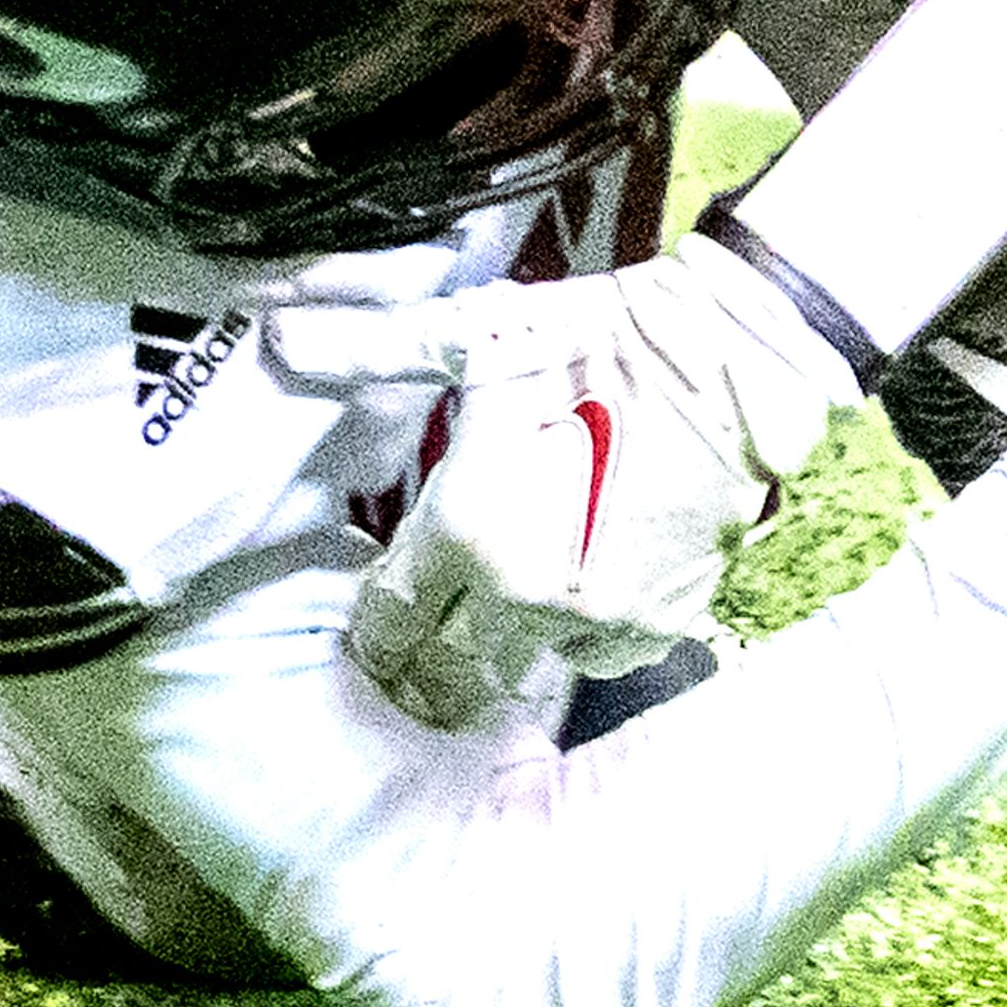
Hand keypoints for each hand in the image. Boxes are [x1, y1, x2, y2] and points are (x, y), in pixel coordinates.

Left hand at [269, 245, 843, 731]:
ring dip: (498, 652)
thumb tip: (275, 334)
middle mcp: (522, 590)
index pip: (390, 619)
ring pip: (519, 670)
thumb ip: (371, 349)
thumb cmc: (596, 338)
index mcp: (466, 526)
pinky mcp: (655, 622)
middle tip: (414, 653)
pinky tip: (567, 598)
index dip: (373, 627)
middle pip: (445, 672)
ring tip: (489, 624)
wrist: (730, 358)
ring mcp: (593, 617)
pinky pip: (594, 659)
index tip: (371, 623)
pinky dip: (574, 639)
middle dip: (421, 667)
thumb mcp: (476, 336)